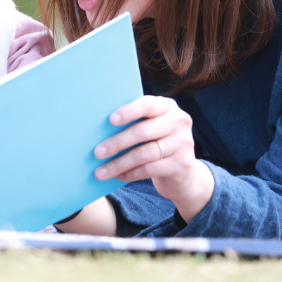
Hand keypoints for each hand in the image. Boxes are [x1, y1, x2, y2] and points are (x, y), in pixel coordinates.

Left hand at [93, 95, 213, 222]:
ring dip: (119, 163)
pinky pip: (149, 169)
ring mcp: (183, 143)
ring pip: (143, 154)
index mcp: (168, 107)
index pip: (147, 105)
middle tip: (97, 152)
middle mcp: (179, 121)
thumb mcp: (152, 127)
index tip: (110, 120)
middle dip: (116, 143)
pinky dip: (130, 174)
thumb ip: (136, 122)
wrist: (183, 172)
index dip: (128, 112)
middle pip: (142, 131)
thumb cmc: (158, 143)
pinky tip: (119, 176)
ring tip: (100, 171)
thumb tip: (100, 128)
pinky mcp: (181, 164)